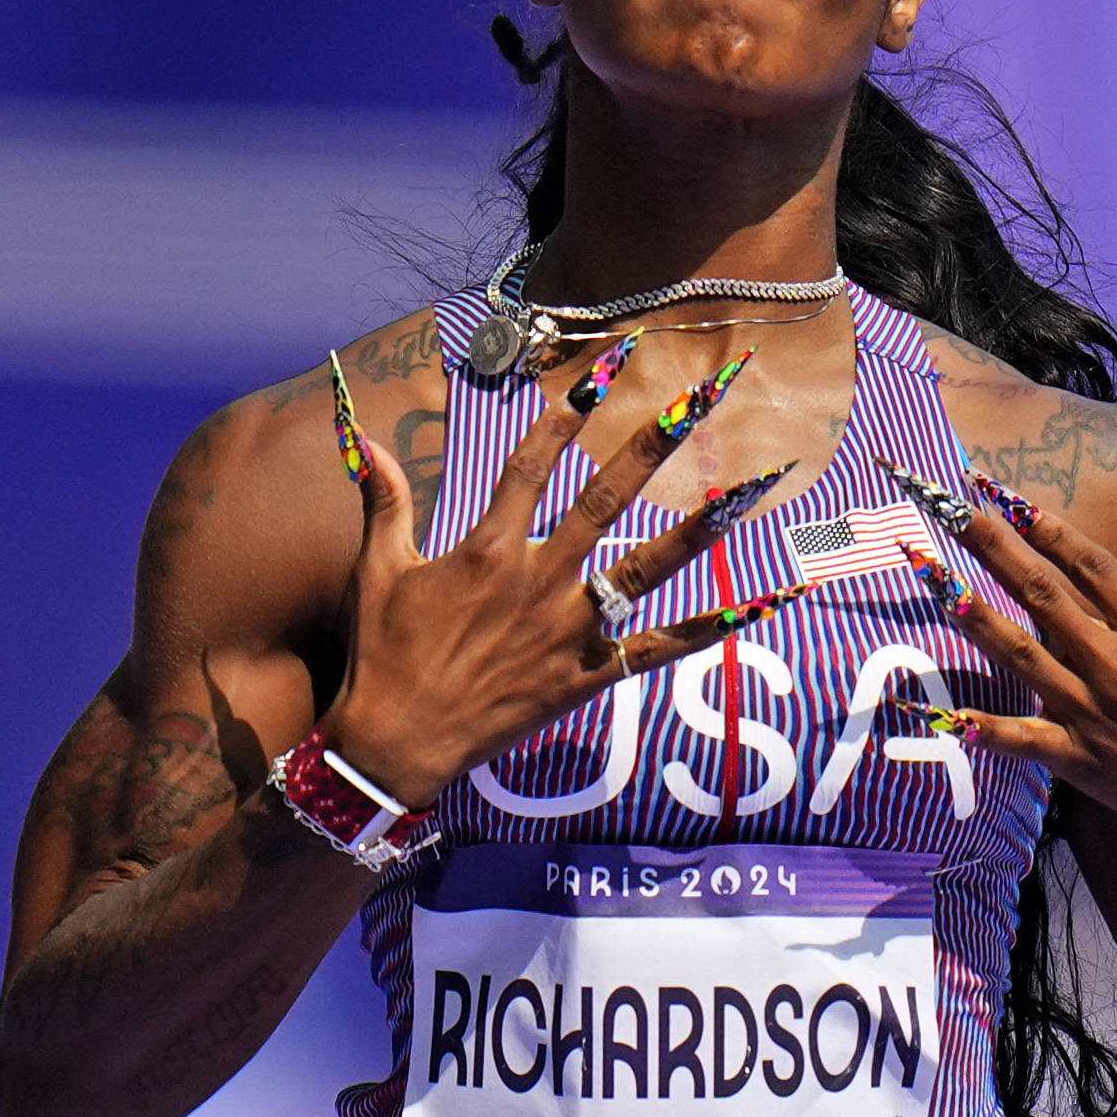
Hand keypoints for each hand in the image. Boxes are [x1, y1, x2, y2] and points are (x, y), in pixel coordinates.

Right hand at [321, 351, 794, 807]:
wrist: (394, 744)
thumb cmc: (383, 655)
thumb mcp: (377, 570)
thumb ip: (383, 499)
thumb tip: (360, 436)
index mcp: (487, 550)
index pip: (532, 465)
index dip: (566, 416)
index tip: (602, 372)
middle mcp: (537, 581)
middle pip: (606, 499)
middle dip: (651, 446)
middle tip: (694, 401)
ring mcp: (567, 630)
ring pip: (645, 569)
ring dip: (696, 528)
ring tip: (744, 491)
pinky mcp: (583, 676)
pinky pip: (656, 650)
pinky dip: (706, 631)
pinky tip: (756, 607)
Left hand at [923, 493, 1116, 876]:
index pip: (1091, 565)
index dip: (1048, 525)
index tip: (1007, 492)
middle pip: (1044, 596)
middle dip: (995, 549)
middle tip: (952, 509)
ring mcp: (1094, 714)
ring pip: (1022, 657)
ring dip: (974, 618)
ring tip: (933, 582)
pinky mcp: (1080, 760)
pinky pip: (1023, 740)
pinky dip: (985, 729)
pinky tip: (944, 713)